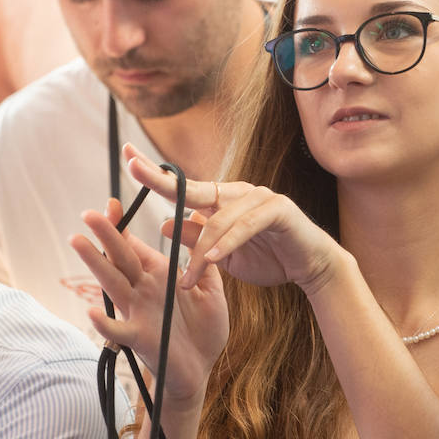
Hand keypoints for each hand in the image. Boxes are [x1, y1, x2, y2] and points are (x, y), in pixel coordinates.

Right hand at [71, 198, 228, 406]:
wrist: (201, 371)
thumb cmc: (203, 331)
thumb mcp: (211, 291)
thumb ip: (203, 261)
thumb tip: (201, 227)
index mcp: (160, 276)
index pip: (134, 246)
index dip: (122, 226)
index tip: (110, 202)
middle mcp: (144, 290)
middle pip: (120, 257)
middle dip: (106, 234)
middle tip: (88, 213)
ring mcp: (138, 312)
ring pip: (113, 283)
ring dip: (96, 263)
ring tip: (78, 242)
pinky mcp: (140, 337)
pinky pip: (119, 330)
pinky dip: (104, 323)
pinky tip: (92, 313)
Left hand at [124, 144, 346, 294]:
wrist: (310, 266)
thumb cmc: (269, 258)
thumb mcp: (222, 256)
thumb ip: (197, 239)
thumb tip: (163, 224)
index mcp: (224, 200)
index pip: (184, 187)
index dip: (156, 175)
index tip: (127, 159)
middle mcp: (239, 192)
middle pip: (195, 187)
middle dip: (162, 180)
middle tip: (133, 169)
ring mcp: (261, 197)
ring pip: (219, 220)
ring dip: (200, 252)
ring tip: (187, 279)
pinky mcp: (279, 211)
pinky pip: (245, 228)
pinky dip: (227, 244)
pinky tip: (212, 260)